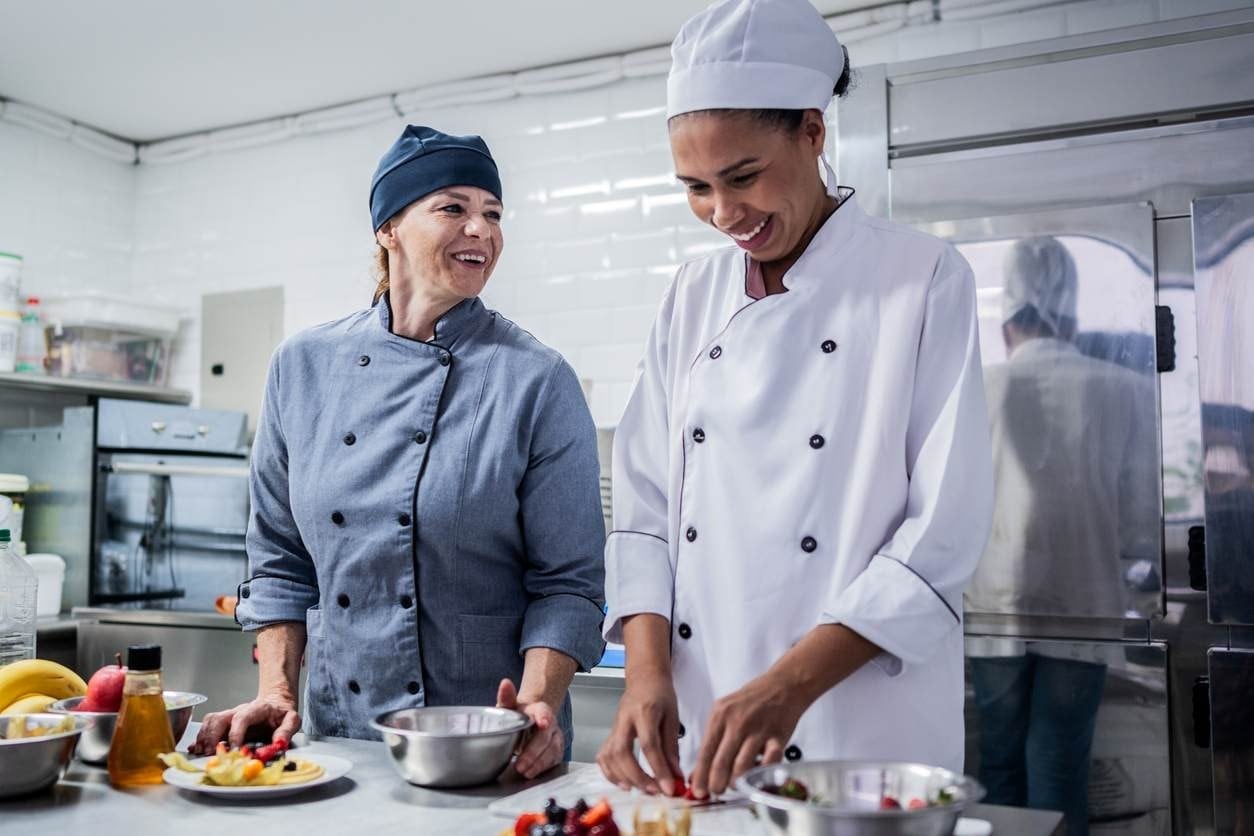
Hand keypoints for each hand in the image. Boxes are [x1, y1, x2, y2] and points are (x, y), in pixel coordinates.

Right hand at [190, 694, 300, 754]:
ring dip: (204, 738)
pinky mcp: (224, 724)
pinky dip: (200, 738)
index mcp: (256, 709)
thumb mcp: (292, 719)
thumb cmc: (282, 712)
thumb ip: (287, 730)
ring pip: (210, 721)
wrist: (275, 702)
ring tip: (202, 754)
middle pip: (219, 718)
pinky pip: (207, 727)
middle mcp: (239, 711)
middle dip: (213, 737)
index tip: (234, 750)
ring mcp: (230, 717)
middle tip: (212, 754)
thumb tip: (278, 744)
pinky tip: (195, 749)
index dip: (235, 734)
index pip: (241, 718)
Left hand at [497, 679, 563, 778]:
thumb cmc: (519, 714)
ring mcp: (555, 738)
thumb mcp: (510, 705)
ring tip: (524, 772)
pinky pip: (554, 760)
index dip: (544, 718)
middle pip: (546, 737)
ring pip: (553, 751)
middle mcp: (551, 724)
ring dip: (539, 763)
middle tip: (520, 764)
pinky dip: (543, 768)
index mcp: (540, 710)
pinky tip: (532, 773)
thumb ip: (507, 697)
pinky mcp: (556, 751)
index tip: (543, 723)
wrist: (530, 722)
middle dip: (534, 752)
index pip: (544, 713)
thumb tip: (505, 684)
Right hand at [596, 666, 680, 795]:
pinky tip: (625, 782)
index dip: (658, 769)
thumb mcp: (673, 717)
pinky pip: (603, 756)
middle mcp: (625, 719)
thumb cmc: (660, 694)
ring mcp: (614, 726)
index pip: (649, 744)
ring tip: (642, 789)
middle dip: (637, 777)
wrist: (644, 677)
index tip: (669, 787)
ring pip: (609, 756)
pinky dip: (610, 773)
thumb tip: (676, 776)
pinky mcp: (609, 733)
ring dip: (623, 778)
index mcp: (645, 711)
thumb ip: (672, 747)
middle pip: (622, 752)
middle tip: (655, 791)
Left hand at [690, 672, 803, 798]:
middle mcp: (737, 722)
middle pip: (721, 762)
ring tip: (734, 786)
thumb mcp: (725, 712)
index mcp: (720, 715)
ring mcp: (758, 730)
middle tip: (715, 792)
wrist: (783, 685)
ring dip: (736, 782)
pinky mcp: (778, 737)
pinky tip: (756, 778)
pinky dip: (761, 775)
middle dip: (716, 783)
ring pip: (742, 766)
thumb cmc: (751, 700)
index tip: (697, 791)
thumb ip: (712, 740)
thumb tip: (697, 772)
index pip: (705, 751)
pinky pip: (768, 763)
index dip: (700, 775)